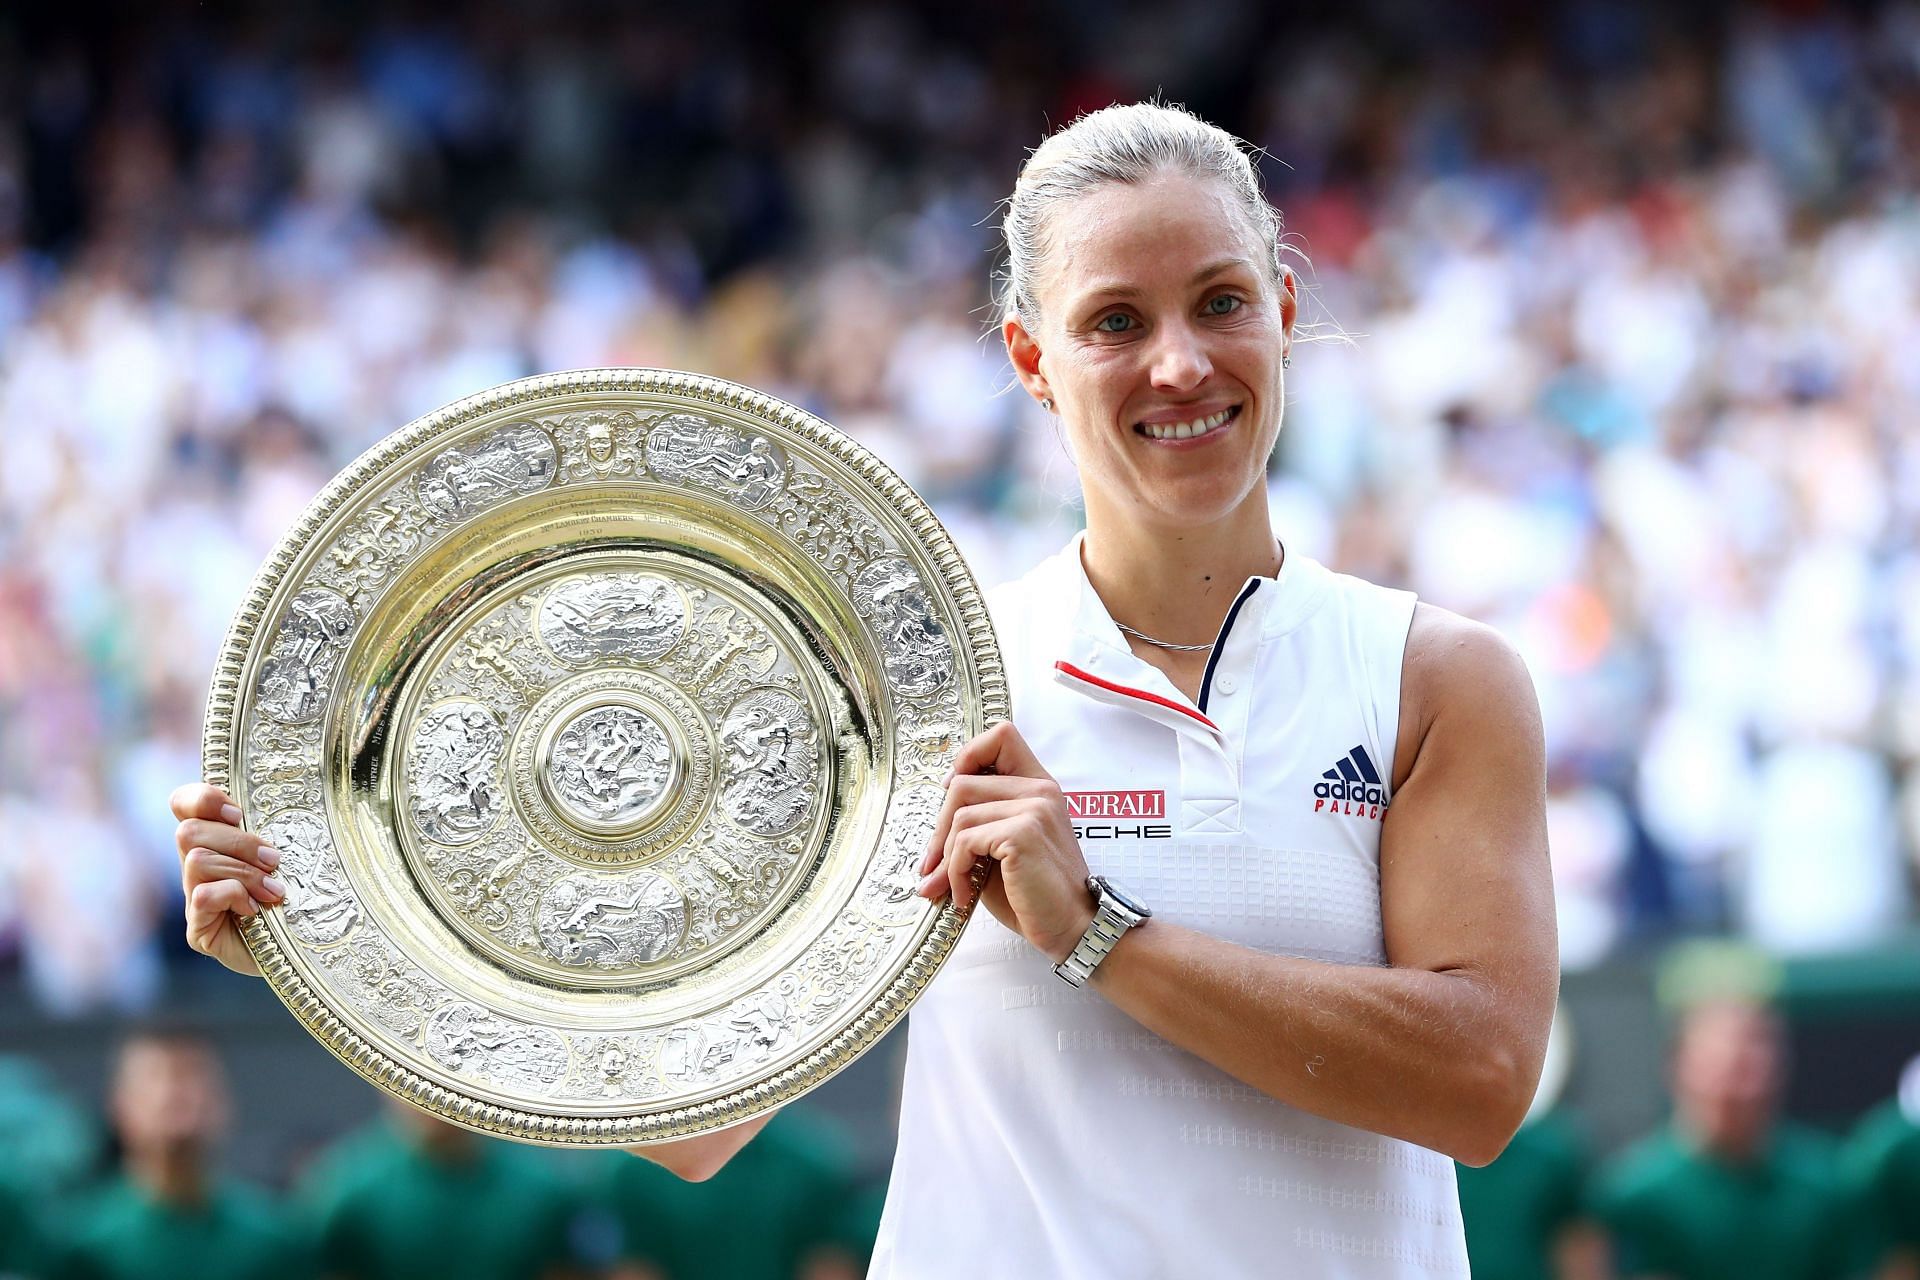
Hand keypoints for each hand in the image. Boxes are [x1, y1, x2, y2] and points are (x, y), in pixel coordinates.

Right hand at [170, 783, 284, 976]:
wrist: (304, 948)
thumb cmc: (299, 895)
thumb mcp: (289, 854)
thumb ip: (273, 829)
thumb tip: (289, 802)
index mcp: (215, 840)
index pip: (183, 803)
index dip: (203, 799)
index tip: (238, 813)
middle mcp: (196, 866)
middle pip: (188, 831)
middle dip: (238, 842)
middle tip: (274, 860)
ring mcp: (193, 897)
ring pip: (197, 860)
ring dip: (243, 872)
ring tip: (273, 890)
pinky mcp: (198, 930)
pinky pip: (203, 896)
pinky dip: (234, 896)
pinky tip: (255, 910)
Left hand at [915, 721, 1094, 962]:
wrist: (1073, 927)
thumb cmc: (1037, 894)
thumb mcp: (1003, 852)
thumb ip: (976, 830)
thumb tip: (927, 848)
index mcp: (1039, 787)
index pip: (1001, 737)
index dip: (968, 757)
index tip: (952, 795)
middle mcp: (1040, 790)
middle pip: (963, 782)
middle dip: (938, 828)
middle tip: (934, 865)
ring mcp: (1033, 808)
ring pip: (959, 815)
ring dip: (946, 857)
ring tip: (953, 885)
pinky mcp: (1022, 833)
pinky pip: (965, 841)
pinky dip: (956, 871)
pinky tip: (965, 894)